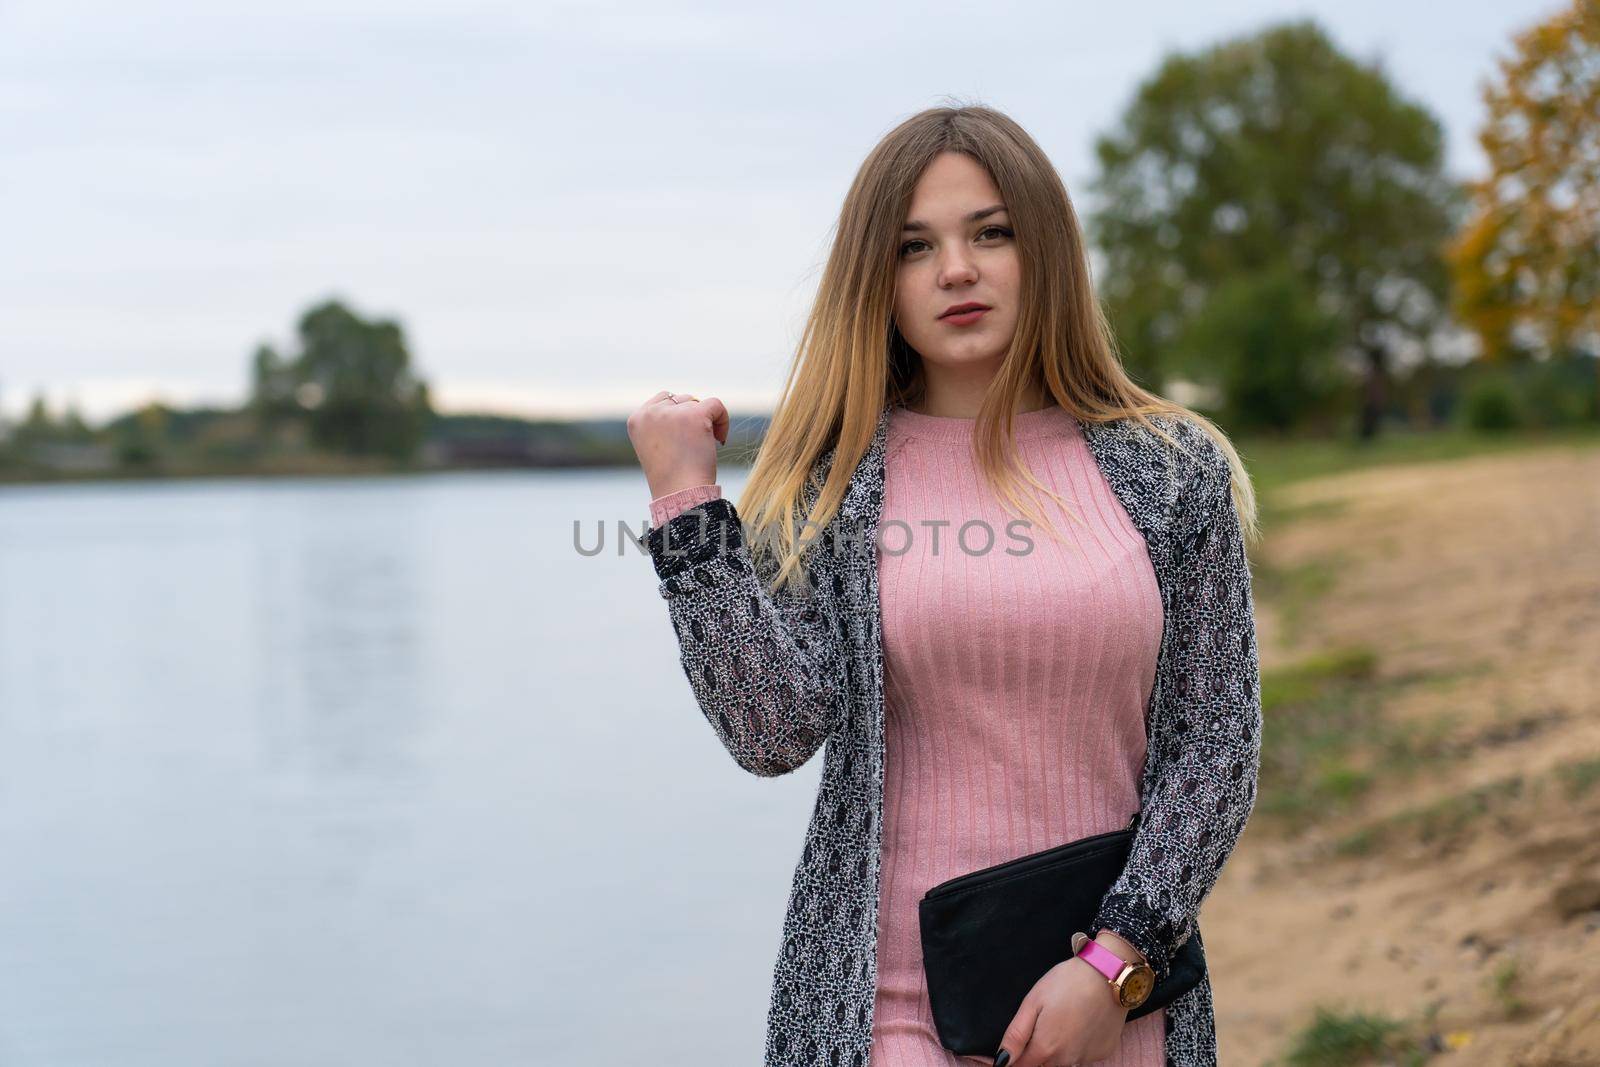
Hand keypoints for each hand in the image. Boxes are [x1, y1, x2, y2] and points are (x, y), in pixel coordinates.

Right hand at [626, 390, 728, 498]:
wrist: (680, 493)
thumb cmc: (671, 477)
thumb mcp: (656, 445)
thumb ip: (663, 424)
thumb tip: (686, 403)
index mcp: (636, 419)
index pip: (663, 401)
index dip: (678, 417)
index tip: (682, 440)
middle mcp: (650, 412)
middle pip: (680, 400)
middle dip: (691, 419)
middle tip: (693, 445)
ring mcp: (671, 412)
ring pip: (697, 403)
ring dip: (705, 422)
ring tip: (703, 446)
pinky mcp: (694, 415)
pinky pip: (716, 405)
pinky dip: (723, 420)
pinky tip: (719, 440)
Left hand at [992, 955, 1126, 1066]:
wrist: (1108, 973)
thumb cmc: (1067, 982)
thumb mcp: (1033, 1002)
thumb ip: (1016, 1035)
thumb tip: (1002, 1060)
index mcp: (1045, 1048)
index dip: (1015, 1058)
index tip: (1019, 1043)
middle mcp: (1067, 1060)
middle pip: (1043, 1065)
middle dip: (1038, 1050)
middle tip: (1046, 1020)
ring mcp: (1088, 1058)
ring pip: (1064, 1061)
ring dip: (1059, 1048)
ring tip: (1065, 1018)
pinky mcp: (1104, 1052)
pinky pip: (1084, 1055)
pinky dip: (1079, 1044)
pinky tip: (1082, 1022)